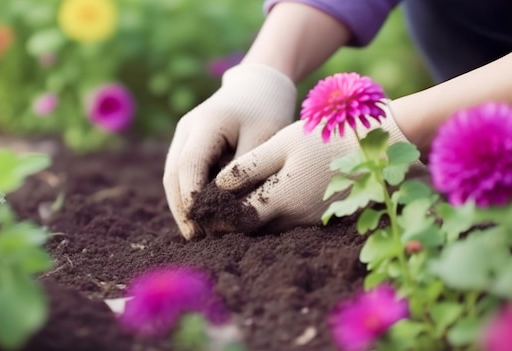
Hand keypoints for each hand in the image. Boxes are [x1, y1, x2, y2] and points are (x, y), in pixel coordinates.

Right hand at [163, 64, 296, 238]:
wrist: (259, 83)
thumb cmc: (267, 109)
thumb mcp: (265, 137)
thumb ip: (246, 171)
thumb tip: (230, 208)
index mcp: (206, 123)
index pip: (189, 167)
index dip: (192, 199)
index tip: (203, 226)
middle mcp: (187, 128)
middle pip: (173, 174)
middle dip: (182, 208)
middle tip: (196, 237)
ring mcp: (184, 134)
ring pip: (172, 175)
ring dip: (181, 204)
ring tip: (196, 233)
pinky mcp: (188, 142)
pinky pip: (181, 172)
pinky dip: (187, 193)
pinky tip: (200, 214)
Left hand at [213, 112, 427, 232]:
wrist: (376, 144)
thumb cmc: (325, 137)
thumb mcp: (282, 143)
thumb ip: (249, 167)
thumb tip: (218, 186)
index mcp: (282, 198)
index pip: (239, 219)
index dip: (216, 217)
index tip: (198, 212)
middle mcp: (295, 218)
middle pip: (252, 228)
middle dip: (228, 223)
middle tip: (205, 214)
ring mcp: (310, 220)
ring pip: (269, 227)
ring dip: (248, 221)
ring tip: (225, 208)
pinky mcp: (320, 217)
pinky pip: (287, 222)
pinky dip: (269, 216)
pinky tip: (259, 201)